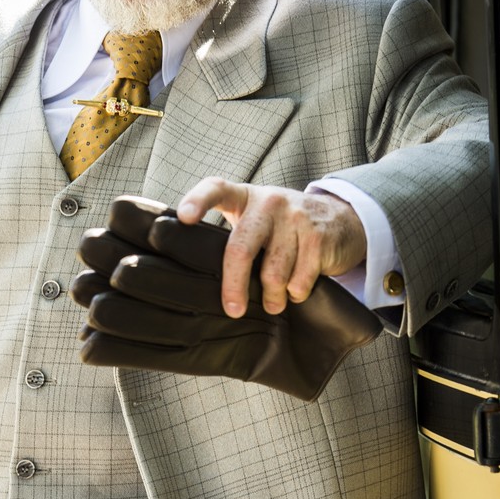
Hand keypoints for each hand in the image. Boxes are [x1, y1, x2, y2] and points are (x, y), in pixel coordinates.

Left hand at [72, 197, 380, 401]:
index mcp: (240, 196)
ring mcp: (295, 216)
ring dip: (271, 296)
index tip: (184, 220)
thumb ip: (216, 240)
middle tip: (231, 310)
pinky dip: (297, 293)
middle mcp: (266, 201)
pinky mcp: (319, 235)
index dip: (198, 201)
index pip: (215, 187)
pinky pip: (301, 277)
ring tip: (271, 306)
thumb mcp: (246, 223)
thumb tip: (162, 273)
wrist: (337, 221)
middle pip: (241, 246)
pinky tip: (295, 295)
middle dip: (234, 285)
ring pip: (274, 270)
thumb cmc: (274, 231)